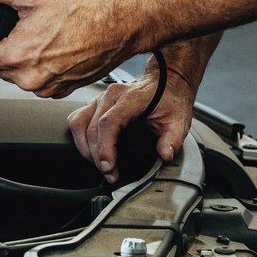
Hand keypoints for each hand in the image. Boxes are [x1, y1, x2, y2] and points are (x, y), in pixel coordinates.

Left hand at [0, 0, 140, 97]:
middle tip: (10, 33)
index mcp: (17, 55)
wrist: (116, 28)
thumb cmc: (81, 13)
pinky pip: (37, 83)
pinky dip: (37, 70)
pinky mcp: (59, 91)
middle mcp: (29, 78)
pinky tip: (50, 52)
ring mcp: (45, 88)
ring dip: (18, 62)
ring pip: (16, 77)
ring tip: (35, 39)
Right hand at [69, 65, 194, 182]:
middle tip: (110, 174)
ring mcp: (100, 98)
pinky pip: (77, 120)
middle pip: (92, 127)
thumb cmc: (169, 100)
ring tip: (99, 164)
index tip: (108, 167)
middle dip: (97, 156)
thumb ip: (173, 138)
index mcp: (131, 98)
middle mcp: (111, 95)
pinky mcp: (95, 103)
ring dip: (85, 148)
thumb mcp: (179, 120)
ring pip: (78, 123)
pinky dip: (80, 138)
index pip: (109, 123)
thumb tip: (165, 154)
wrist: (165, 82)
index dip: (105, 147)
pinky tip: (91, 150)